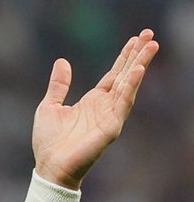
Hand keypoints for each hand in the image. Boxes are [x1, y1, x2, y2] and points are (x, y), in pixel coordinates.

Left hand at [32, 30, 158, 188]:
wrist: (49, 167)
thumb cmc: (50, 141)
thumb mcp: (49, 105)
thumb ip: (59, 85)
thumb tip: (62, 61)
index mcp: (92, 101)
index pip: (114, 74)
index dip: (125, 57)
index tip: (137, 38)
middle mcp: (105, 106)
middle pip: (126, 75)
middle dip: (138, 55)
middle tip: (150, 35)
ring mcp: (110, 116)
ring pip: (128, 86)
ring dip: (139, 66)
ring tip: (150, 47)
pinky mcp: (110, 127)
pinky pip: (122, 104)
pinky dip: (130, 87)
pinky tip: (136, 71)